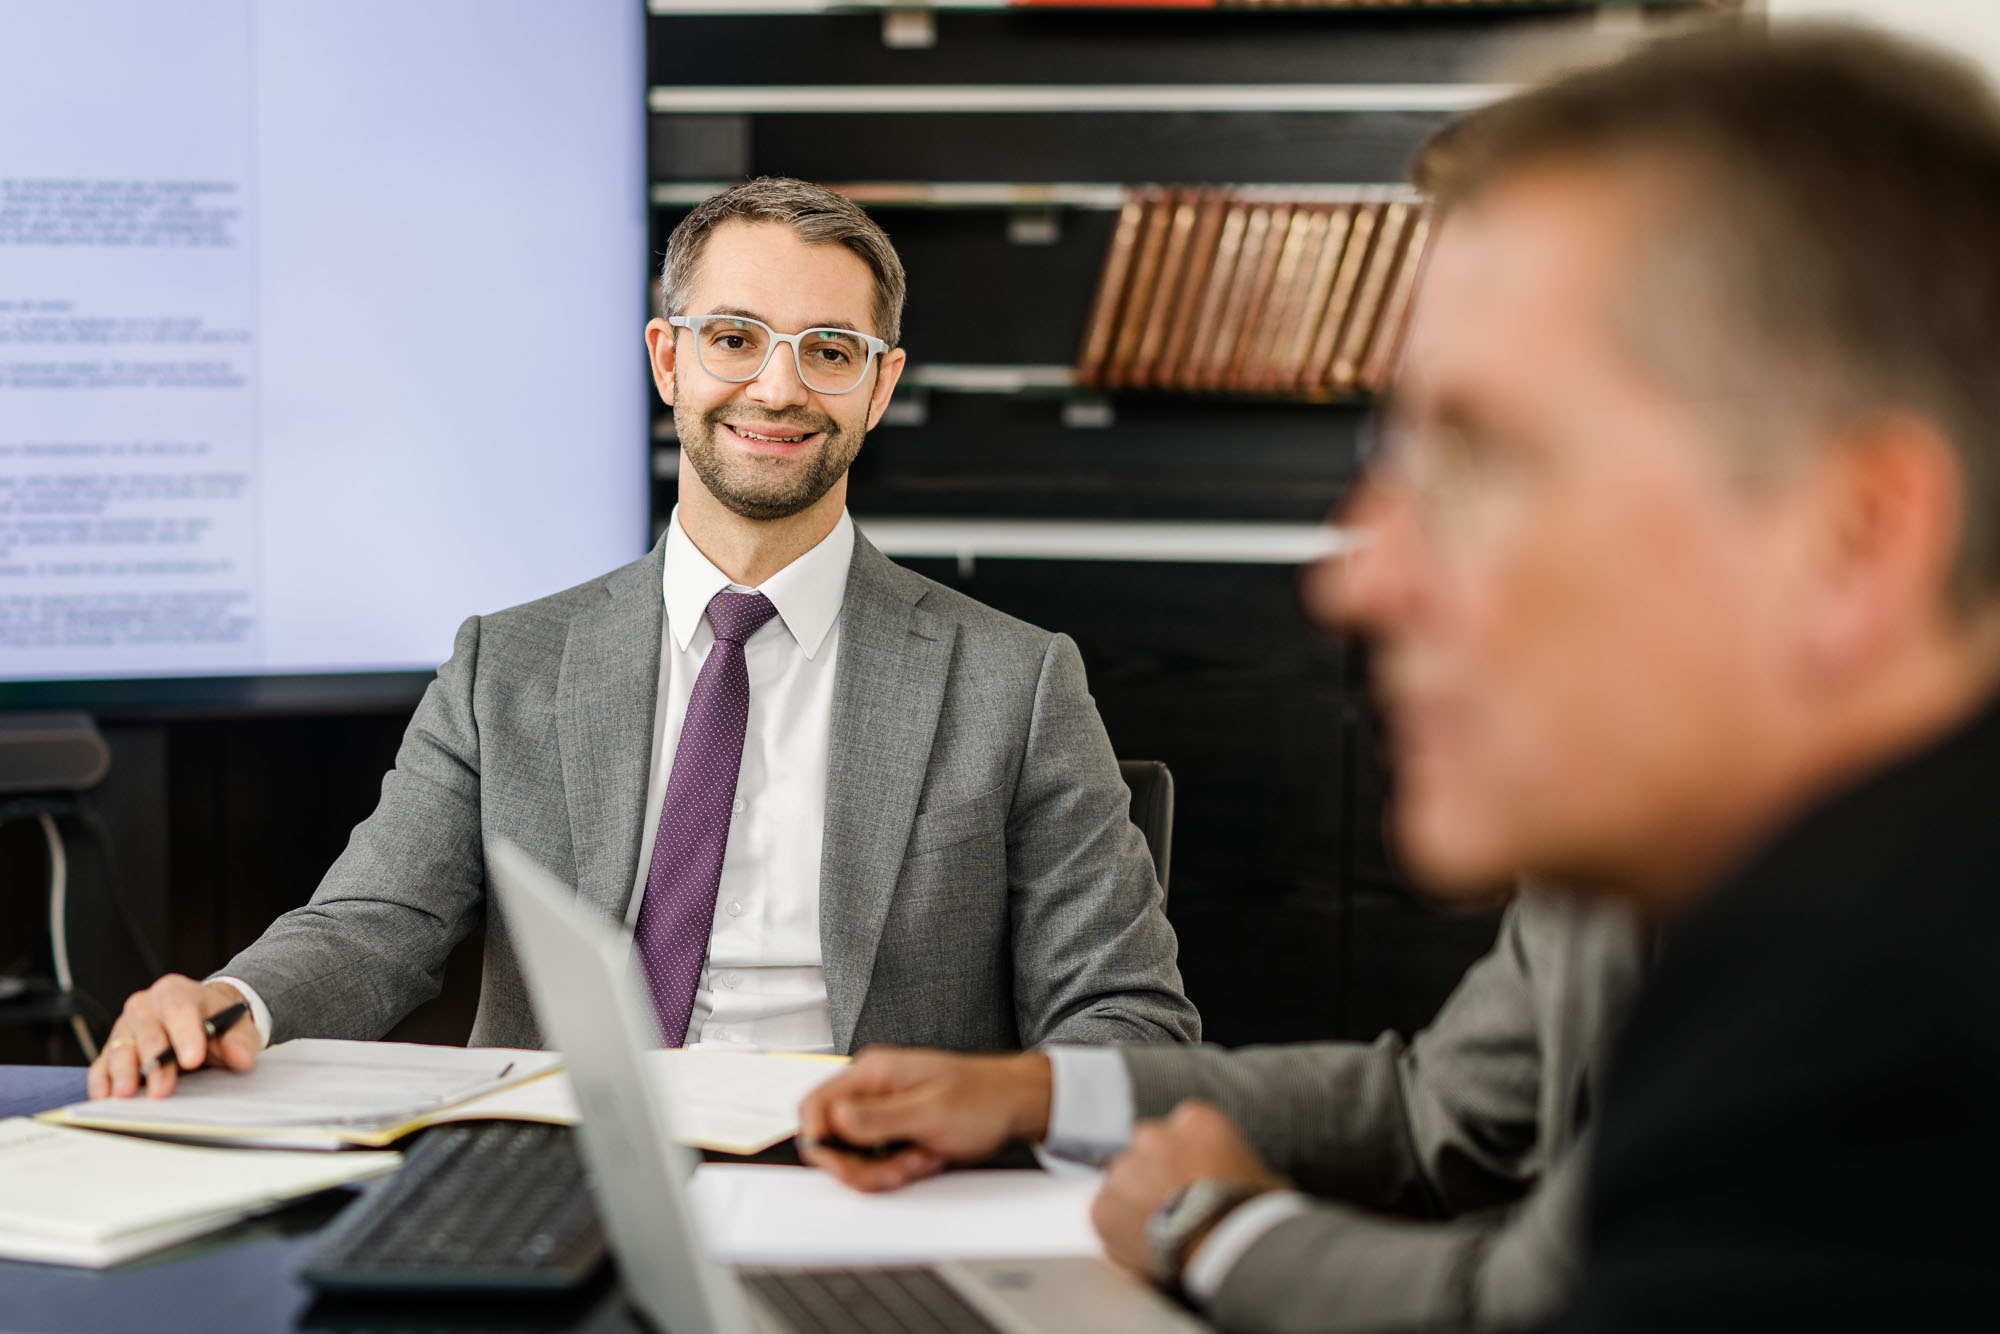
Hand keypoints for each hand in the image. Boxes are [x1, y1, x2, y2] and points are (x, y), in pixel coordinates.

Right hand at [87, 976, 258, 1099]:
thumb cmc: (216, 1023)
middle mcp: (145, 1006)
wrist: (201, 1018)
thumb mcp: (236, 1027)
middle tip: (161, 1090)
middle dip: (155, 1062)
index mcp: (177, 992)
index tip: (192, 1060)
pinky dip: (102, 1081)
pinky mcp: (112, 1049)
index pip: (179, 1010)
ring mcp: (125, 1027)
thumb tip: (240, 1058)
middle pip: (147, 1032)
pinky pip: (102, 1064)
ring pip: (120, 1048)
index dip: (185, 1035)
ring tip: (127, 1094)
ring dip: (123, 1072)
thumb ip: (240, 1042)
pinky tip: (105, 1097)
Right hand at [798, 1046, 1052, 1192]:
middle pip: (832, 1140)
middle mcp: (871, 1091)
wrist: (1018, 1105)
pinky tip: (928, 1158)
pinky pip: (880, 1161)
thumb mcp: (929, 1112)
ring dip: (885, 1170)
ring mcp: (884, 1112)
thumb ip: (877, 1118)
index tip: (845, 1161)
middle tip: (899, 1168)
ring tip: (922, 1158)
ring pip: (856, 1157)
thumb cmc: (983, 1099)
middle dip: (861, 1164)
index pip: (815, 1106)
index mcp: (872, 1073)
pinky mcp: (897, 1131)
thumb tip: (832, 1120)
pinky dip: (901, 1169)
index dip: (821, 1140)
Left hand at [1091, 1100, 1286, 1280]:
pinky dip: (1118, 1229)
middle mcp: (1154, 1135)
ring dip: (1135, 1199)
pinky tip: (1144, 1244)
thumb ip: (1240, 1166)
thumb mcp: (1264, 1178)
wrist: (1228, 1250)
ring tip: (1161, 1231)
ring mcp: (1126, 1169)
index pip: (1179, 1130)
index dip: (1185, 1159)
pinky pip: (1105, 1213)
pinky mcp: (1104, 1205)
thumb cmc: (1254, 1217)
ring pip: (1122, 1179)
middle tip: (1175, 1205)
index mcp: (1195, 1120)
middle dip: (1155, 1173)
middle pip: (1146, 1148)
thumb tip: (1254, 1181)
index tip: (1194, 1180)